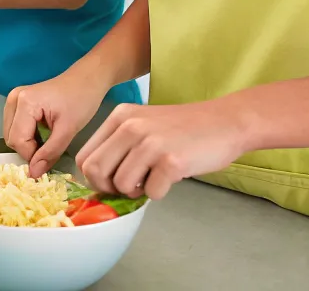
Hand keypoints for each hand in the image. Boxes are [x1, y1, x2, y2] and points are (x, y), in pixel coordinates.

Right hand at [4, 64, 108, 177]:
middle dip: (29, 150)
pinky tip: (43, 133)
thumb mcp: (68, 130)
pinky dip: (27, 136)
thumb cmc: (81, 100)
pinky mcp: (18, 101)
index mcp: (25, 102)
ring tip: (48, 140)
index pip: (18, 141)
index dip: (32, 156)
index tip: (50, 159)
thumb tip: (33, 174)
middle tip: (50, 149)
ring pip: (12, 134)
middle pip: (11, 138)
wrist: (87, 80)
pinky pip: (16, 126)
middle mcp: (14, 99)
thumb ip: (50, 153)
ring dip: (28, 143)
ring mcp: (14, 98)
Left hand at [75, 100, 247, 200]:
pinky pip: (151, 192)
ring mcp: (150, 143)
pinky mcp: (171, 161)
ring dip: (136, 191)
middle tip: (130, 187)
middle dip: (109, 189)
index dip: (93, 179)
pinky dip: (159, 192)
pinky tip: (170, 177)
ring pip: (121, 185)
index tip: (110, 184)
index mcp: (119, 116)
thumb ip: (119, 144)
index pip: (84, 156)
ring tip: (153, 178)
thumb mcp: (142, 124)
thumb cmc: (182, 129)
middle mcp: (130, 126)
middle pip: (95, 171)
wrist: (224, 122)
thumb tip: (97, 179)